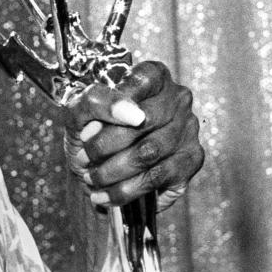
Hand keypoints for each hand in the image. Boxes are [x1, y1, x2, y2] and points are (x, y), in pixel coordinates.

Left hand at [63, 61, 203, 211]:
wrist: (94, 166)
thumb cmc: (89, 131)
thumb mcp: (80, 110)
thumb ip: (98, 101)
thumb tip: (132, 113)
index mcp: (154, 76)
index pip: (142, 79)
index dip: (114, 103)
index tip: (89, 125)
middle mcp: (178, 99)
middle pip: (143, 121)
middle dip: (105, 145)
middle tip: (84, 157)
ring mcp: (188, 130)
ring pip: (149, 153)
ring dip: (112, 171)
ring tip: (91, 178)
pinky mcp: (191, 161)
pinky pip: (156, 178)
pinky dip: (124, 191)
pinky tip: (105, 195)